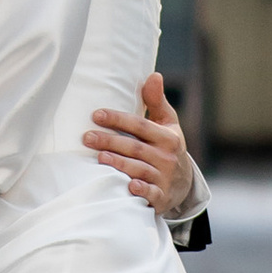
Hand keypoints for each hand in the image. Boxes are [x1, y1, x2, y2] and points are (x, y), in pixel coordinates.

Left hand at [84, 68, 198, 222]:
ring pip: (139, 169)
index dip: (118, 119)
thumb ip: (157, 101)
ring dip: (120, 164)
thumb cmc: (168, 148)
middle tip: (86, 137)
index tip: (96, 114)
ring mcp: (164, 178)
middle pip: (135, 147)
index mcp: (167, 137)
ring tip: (99, 157)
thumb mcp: (168, 125)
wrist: (185, 184)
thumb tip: (153, 75)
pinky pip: (151, 194)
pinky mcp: (160, 198)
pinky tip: (129, 186)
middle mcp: (166, 157)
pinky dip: (141, 191)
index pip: (140, 125)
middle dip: (110, 141)